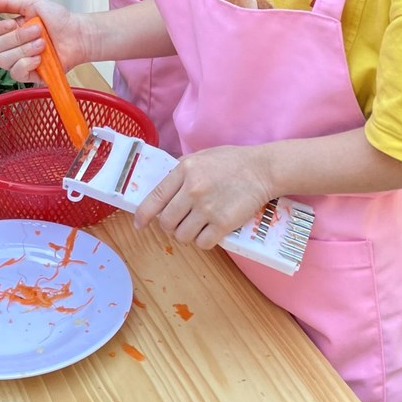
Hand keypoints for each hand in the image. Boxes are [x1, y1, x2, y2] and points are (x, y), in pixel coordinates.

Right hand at [0, 0, 92, 81]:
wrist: (77, 34)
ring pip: (4, 61)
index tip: (12, 23)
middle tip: (38, 31)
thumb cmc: (58, 18)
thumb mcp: (32, 4)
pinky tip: (39, 58)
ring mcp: (20, 62)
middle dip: (18, 37)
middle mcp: (11, 47)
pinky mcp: (30, 76)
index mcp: (8, 30)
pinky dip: (26, 64)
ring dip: (24, 50)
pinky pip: (16, 74)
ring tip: (42, 44)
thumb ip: (8, 2)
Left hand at [135, 145, 275, 248]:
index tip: (139, 224)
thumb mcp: (200, 157)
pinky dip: (204, 241)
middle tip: (180, 222)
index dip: (144, 214)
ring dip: (188, 235)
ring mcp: (208, 208)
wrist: (262, 169)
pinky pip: (202, 243)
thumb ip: (180, 173)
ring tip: (198, 226)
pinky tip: (211, 232)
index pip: (155, 198)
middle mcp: (193, 189)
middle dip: (170, 226)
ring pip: (183, 236)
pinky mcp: (224, 223)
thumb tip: (162, 193)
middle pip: (166, 222)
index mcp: (184, 170)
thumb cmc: (231, 162)